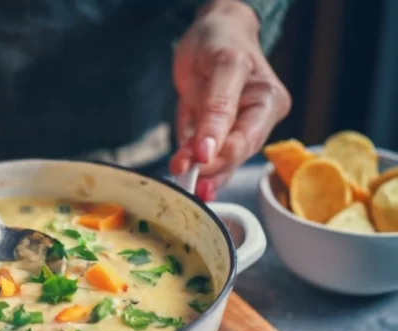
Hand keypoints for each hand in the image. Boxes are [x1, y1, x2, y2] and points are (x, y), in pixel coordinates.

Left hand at [170, 0, 290, 200]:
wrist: (209, 31)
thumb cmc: (222, 39)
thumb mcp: (224, 65)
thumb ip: (218, 107)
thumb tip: (208, 149)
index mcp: (269, 102)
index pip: (247, 139)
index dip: (224, 155)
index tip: (200, 161)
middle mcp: (255, 119)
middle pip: (234, 155)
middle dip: (210, 168)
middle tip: (188, 180)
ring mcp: (232, 127)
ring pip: (217, 158)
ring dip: (198, 169)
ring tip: (180, 176)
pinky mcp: (210, 130)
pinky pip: (200, 150)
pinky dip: (189, 160)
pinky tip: (180, 167)